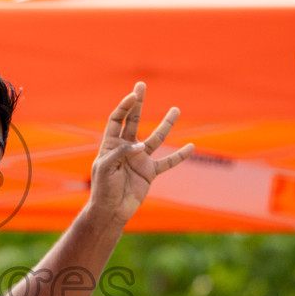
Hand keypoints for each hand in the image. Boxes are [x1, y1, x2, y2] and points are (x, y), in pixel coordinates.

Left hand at [88, 82, 193, 225]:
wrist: (111, 210)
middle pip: (134, 121)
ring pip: (155, 138)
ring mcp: (139, 159)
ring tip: (176, 109)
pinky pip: (168, 162)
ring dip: (166, 124)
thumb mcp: (106, 168)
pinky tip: (191, 147)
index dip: (125, 106)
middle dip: (138, 103)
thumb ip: (121, 153)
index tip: (134, 96)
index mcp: (111, 144)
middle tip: (141, 85)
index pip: (118, 119)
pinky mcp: (150, 172)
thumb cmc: (103, 189)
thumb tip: (140, 146)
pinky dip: (179, 156)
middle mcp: (126, 148)